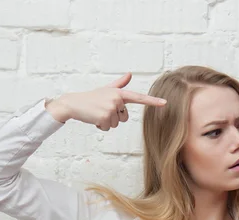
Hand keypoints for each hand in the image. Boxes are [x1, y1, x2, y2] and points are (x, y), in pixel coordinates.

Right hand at [46, 72, 166, 129]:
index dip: (153, 101)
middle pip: (125, 118)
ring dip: (107, 122)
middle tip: (102, 109)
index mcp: (119, 93)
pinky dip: (101, 126)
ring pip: (117, 124)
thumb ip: (119, 84)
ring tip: (97, 113)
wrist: (73, 103)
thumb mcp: (106, 90)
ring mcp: (111, 108)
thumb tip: (129, 74)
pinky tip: (94, 118)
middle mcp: (117, 99)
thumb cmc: (91, 97)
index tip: (165, 103)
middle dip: (114, 117)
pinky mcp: (105, 116)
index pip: (139, 98)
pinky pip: (108, 128)